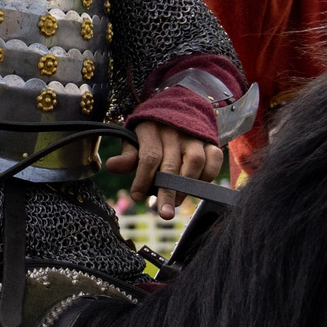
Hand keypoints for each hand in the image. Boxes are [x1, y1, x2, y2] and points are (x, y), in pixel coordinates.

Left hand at [104, 120, 226, 221]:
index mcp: (151, 129)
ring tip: (176, 202)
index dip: (143, 179)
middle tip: (163, 213)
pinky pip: (214, 159)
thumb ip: (127, 155)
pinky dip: (207, 176)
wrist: (177, 112)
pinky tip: (196, 188)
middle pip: (171, 165)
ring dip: (186, 187)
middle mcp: (174, 132)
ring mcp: (194, 136)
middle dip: (167, 192)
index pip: (149, 157)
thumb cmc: (151, 134)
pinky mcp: (210, 141)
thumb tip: (112, 166)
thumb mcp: (134, 140)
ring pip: (195, 162)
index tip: (137, 197)